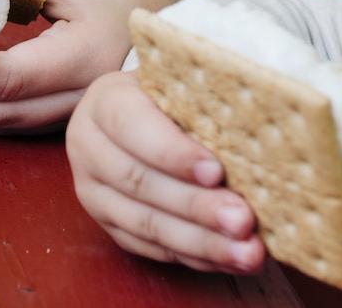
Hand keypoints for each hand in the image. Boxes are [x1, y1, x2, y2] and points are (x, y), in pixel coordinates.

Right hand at [66, 71, 264, 272]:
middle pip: (139, 183)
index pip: (133, 127)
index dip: (174, 153)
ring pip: (144, 224)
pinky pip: (150, 248)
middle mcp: (88, 146)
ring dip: (200, 242)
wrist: (137, 111)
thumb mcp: (178, 82)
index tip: (217, 172)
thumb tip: (253, 127)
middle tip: (243, 220)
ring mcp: (93, 191)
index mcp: (104, 102)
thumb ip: (200, 101)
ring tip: (246, 252)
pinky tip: (229, 259)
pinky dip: (193, 257)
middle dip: (196, 206)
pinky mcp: (108, 224)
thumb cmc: (170, 92)